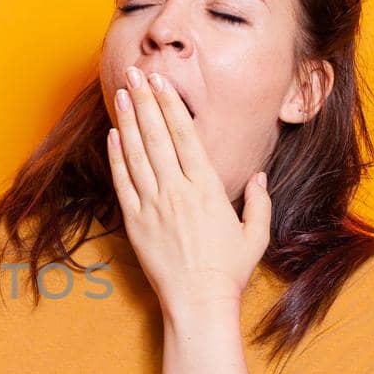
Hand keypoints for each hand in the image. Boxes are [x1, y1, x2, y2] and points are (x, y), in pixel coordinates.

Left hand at [105, 67, 269, 314]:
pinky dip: (116, 157)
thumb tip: (260, 176)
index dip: (171, 104)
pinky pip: (122, 183)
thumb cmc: (229, 270)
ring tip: (123, 93)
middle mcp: (177, 190)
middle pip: (157, 135)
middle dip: (146, 100)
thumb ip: (259, 201)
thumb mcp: (255, 234)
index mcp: (207, 187)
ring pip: (137, 154)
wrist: (198, 301)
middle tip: (135, 72)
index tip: (162, 81)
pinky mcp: (134, 223)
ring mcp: (153, 206)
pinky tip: (113, 135)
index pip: (185, 135)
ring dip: (129, 120)